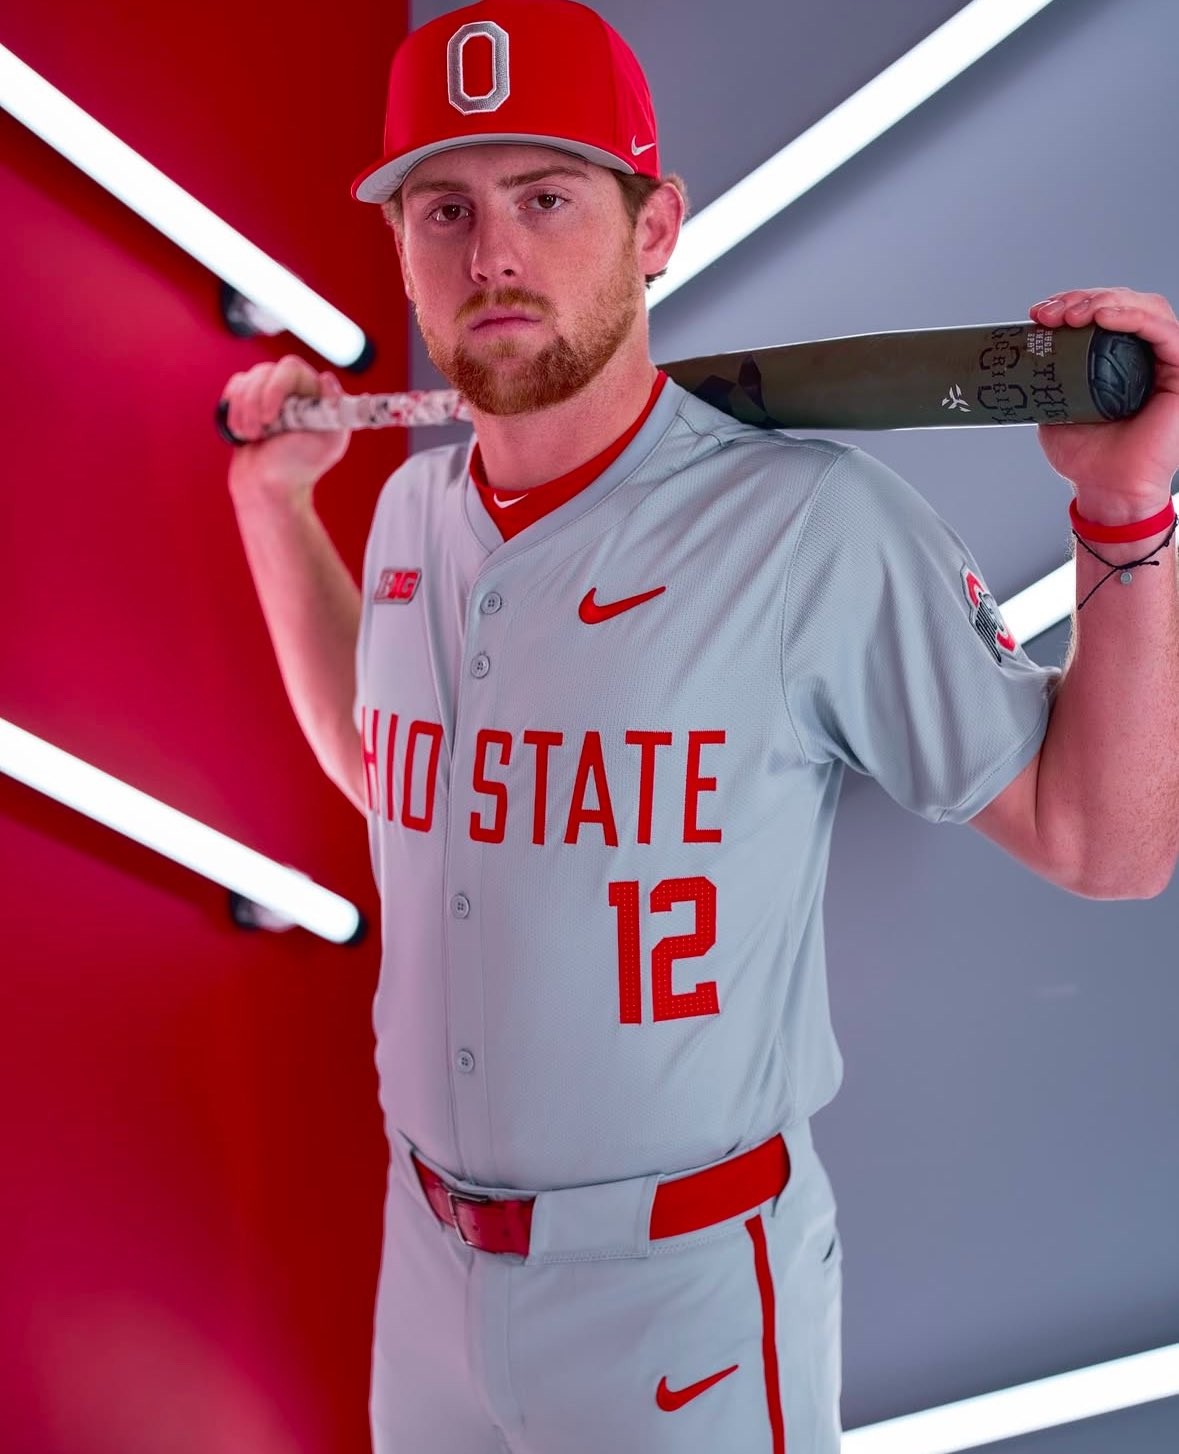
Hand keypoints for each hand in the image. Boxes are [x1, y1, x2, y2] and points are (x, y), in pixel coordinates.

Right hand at [222, 354, 350, 501]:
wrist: (267, 487)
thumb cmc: (299, 469)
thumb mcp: (328, 443)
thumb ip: (337, 411)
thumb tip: (327, 377)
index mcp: (314, 395)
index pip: (290, 368)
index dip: (275, 388)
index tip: (271, 417)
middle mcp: (293, 390)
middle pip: (264, 372)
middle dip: (255, 403)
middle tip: (259, 433)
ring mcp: (270, 394)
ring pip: (246, 381)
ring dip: (244, 412)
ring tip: (253, 437)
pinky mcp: (249, 401)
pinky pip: (235, 388)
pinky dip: (233, 411)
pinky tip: (242, 432)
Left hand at [1028, 287, 1178, 524]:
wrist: (1105, 489)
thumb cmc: (1087, 456)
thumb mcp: (1055, 407)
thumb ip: (1047, 379)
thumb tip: (1019, 355)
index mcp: (1117, 360)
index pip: (1101, 314)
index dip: (1070, 303)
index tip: (1037, 315)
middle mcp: (1143, 355)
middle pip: (1121, 304)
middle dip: (1081, 299)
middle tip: (1049, 314)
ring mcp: (1164, 361)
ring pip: (1143, 308)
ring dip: (1103, 301)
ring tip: (1072, 315)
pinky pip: (1163, 331)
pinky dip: (1133, 317)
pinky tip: (1104, 316)